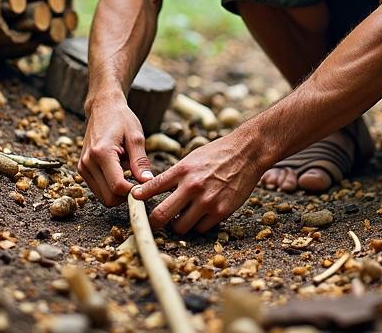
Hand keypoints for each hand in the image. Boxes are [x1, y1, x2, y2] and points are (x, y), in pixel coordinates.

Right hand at [77, 93, 152, 207]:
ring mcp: (83, 167)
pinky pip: (98, 189)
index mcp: (101, 153)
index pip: (117, 187)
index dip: (133, 192)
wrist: (103, 108)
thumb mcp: (136, 137)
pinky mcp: (82, 169)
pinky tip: (119, 171)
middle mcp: (88, 162)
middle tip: (139, 182)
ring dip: (118, 192)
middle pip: (108, 198)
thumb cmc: (121, 119)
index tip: (145, 186)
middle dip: (125, 195)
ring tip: (128, 172)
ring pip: (103, 197)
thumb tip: (147, 182)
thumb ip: (141, 161)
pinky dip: (110, 187)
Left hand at [132, 131, 265, 233]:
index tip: (134, 203)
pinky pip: (201, 228)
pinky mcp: (221, 211)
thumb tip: (152, 190)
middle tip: (154, 223)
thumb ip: (174, 176)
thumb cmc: (217, 154)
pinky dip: (198, 225)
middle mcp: (192, 186)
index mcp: (182, 170)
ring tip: (183, 216)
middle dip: (155, 222)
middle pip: (161, 216)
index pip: (151, 188)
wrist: (247, 152)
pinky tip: (202, 214)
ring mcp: (207, 201)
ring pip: (181, 227)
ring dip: (179, 224)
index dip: (138, 199)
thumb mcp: (191, 159)